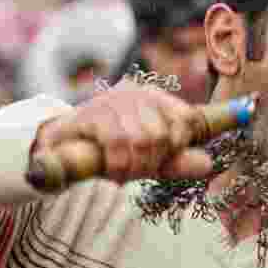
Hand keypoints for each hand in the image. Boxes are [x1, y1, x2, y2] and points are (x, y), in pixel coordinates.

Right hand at [34, 82, 212, 184]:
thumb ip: (177, 160)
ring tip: (123, 174)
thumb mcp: (148, 157)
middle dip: (152, 162)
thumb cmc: (110, 150)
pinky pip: (118, 143)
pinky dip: (118, 165)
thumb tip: (208, 164)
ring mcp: (114, 101)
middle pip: (164, 134)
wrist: (59, 147)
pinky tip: (112, 172)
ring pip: (143, 140)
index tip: (162, 160)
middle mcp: (137, 94)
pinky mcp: (94, 114)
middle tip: (136, 172)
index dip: (179, 145)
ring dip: (134, 167)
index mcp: (155, 98)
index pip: (187, 118)